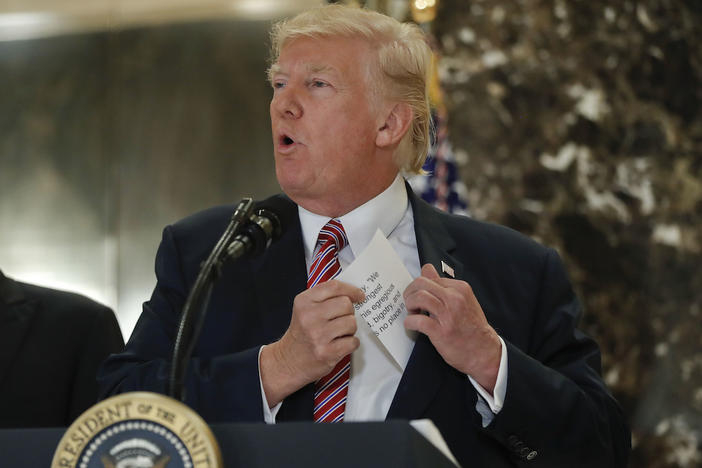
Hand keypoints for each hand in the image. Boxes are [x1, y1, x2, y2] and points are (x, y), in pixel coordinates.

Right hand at [260, 280, 363, 405]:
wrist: (288, 361)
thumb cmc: (302, 334)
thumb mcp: (305, 309)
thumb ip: (325, 298)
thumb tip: (354, 293)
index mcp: (304, 302)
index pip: (334, 287)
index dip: (351, 290)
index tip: (359, 295)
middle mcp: (309, 317)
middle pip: (346, 304)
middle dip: (349, 312)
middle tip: (342, 319)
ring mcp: (318, 335)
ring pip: (352, 322)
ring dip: (350, 329)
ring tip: (339, 333)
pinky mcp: (327, 352)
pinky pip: (353, 341)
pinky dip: (351, 343)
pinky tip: (340, 344)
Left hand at [403, 264, 500, 392]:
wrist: (484, 351)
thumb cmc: (472, 327)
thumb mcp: (462, 300)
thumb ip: (443, 284)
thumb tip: (427, 268)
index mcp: (460, 288)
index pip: (430, 278)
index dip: (418, 287)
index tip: (417, 296)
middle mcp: (454, 299)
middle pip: (421, 284)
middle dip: (410, 293)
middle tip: (410, 303)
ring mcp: (448, 315)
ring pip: (419, 298)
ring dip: (409, 305)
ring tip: (412, 313)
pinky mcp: (441, 331)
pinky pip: (418, 320)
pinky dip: (409, 322)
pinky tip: (411, 325)